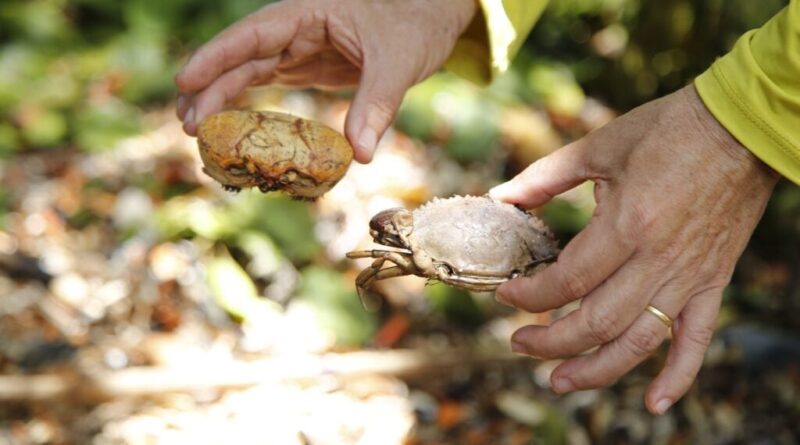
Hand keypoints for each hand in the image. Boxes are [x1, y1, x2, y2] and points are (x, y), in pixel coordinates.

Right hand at [175, 0, 475, 162]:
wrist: (431, 19)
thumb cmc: (414, 25)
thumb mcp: (398, 63)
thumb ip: (376, 105)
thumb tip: (360, 155)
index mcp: (308, 13)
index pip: (253, 34)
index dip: (217, 57)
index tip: (186, 81)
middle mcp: (296, 29)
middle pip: (242, 57)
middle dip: (211, 89)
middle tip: (188, 126)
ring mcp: (299, 48)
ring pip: (248, 72)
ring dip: (221, 100)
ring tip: (193, 131)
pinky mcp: (307, 67)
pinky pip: (268, 86)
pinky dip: (247, 106)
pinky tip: (229, 128)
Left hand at [489, 85, 778, 414]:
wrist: (741, 128)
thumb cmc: (668, 130)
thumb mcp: (599, 146)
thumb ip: (545, 176)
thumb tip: (501, 197)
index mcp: (627, 224)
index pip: (567, 280)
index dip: (529, 295)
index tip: (505, 294)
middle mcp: (658, 259)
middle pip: (597, 322)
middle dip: (550, 341)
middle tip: (519, 343)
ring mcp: (689, 276)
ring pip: (639, 341)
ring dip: (596, 370)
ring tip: (559, 381)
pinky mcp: (713, 281)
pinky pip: (698, 339)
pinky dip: (678, 375)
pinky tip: (655, 403)